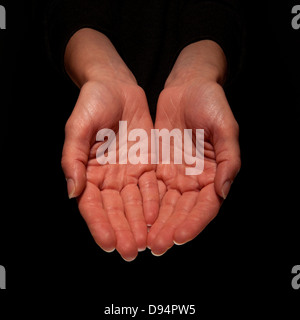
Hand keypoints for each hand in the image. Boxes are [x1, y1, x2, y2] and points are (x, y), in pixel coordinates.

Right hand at [61, 29, 159, 260]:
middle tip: (130, 252)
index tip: (108, 242)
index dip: (99, 224)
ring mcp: (128, 173)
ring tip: (147, 242)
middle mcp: (108, 178)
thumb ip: (73, 158)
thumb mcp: (78, 126)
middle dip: (123, 231)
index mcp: (88, 173)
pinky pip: (151, 187)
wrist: (116, 87)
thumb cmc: (92, 103)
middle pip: (115, 210)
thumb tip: (72, 191)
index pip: (92, 205)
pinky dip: (154, 203)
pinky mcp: (146, 165)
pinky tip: (158, 217)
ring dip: (140, 224)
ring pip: (134, 204)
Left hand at [148, 41, 240, 255]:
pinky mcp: (156, 165)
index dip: (194, 223)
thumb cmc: (211, 103)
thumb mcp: (226, 127)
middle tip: (156, 247)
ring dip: (153, 223)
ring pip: (163, 204)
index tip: (179, 237)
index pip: (205, 206)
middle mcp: (193, 179)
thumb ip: (229, 159)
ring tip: (141, 240)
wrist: (187, 86)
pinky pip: (148, 188)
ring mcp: (173, 174)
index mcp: (214, 174)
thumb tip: (223, 191)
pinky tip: (132, 217)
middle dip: (169, 229)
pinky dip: (141, 204)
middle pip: (181, 211)